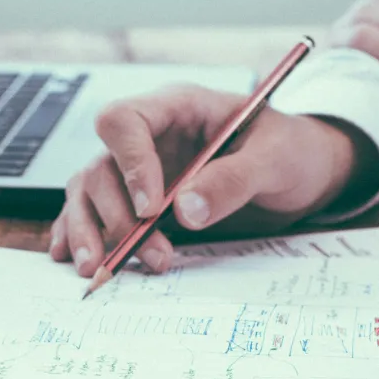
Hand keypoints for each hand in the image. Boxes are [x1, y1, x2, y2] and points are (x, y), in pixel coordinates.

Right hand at [50, 85, 378, 275]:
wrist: (305, 172)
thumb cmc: (292, 151)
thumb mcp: (275, 160)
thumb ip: (233, 180)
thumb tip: (184, 210)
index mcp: (178, 108)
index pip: (125, 121)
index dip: (129, 164)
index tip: (151, 209)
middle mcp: (150, 137)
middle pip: (101, 166)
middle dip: (117, 215)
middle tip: (151, 255)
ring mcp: (140, 170)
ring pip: (89, 192)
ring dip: (91, 231)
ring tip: (99, 270)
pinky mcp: (140, 201)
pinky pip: (96, 212)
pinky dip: (80, 234)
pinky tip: (72, 259)